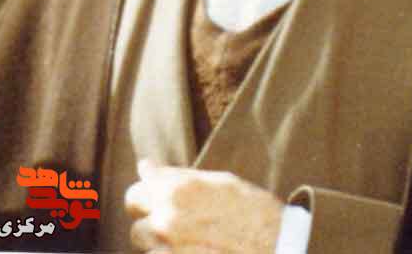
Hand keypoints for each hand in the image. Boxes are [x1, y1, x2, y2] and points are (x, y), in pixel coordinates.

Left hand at [125, 160, 283, 252]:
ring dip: (157, 234)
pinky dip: (168, 251)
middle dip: (147, 209)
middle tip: (171, 213)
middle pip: (134, 211)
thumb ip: (179, 176)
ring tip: (189, 235)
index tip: (155, 192)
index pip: (138, 188)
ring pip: (141, 237)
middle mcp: (166, 218)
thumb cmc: (255, 212)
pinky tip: (193, 248)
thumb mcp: (221, 183)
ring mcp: (167, 247)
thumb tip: (146, 166)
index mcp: (178, 190)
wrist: (277, 247)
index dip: (148, 190)